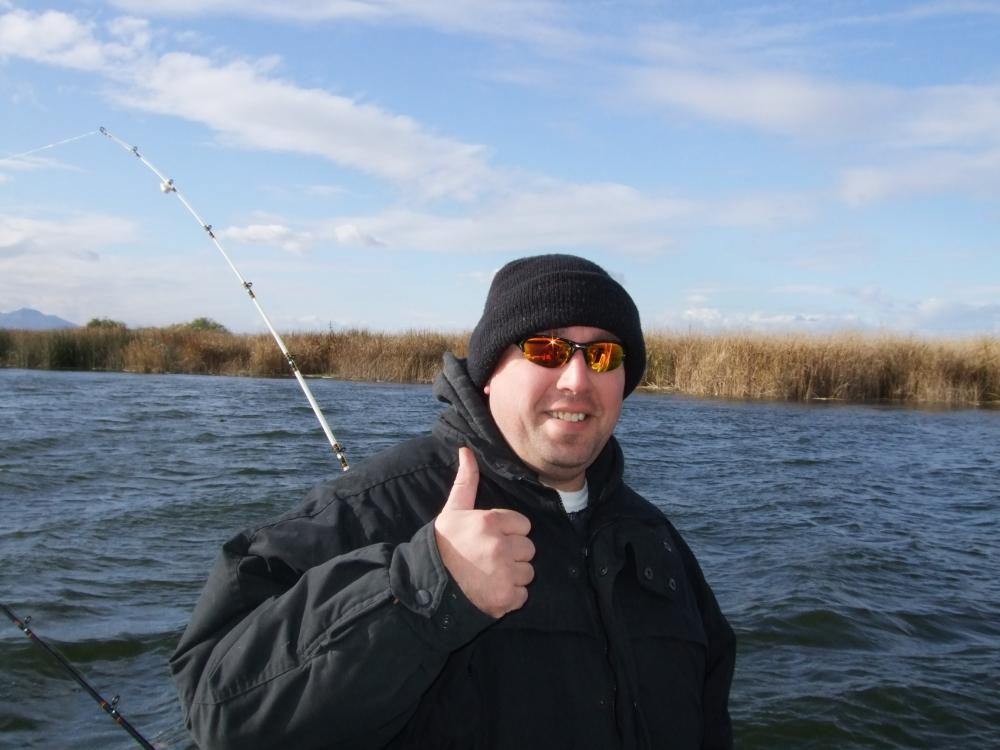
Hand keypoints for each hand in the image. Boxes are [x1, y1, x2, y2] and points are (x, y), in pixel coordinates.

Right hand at [433, 447, 534, 617]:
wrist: (429, 585)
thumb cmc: (443, 544)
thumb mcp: (453, 510)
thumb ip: (466, 481)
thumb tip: (466, 450)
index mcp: (490, 522)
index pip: (524, 525)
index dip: (510, 532)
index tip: (492, 539)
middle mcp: (500, 546)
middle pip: (529, 549)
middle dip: (514, 554)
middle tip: (490, 558)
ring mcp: (504, 574)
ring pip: (528, 572)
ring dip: (513, 576)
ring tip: (490, 575)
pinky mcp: (506, 598)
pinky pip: (522, 595)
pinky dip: (510, 596)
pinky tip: (492, 591)